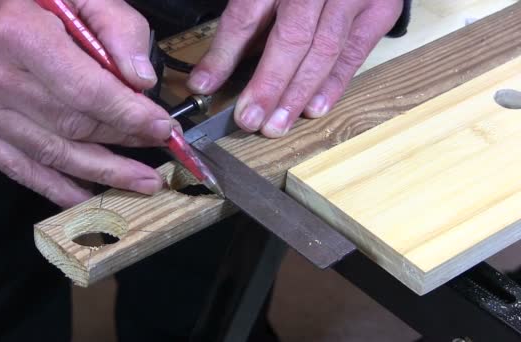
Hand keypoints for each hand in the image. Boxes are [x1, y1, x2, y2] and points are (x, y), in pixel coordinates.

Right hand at [0, 0, 169, 207]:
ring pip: (53, 153)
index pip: (86, 91)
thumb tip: (142, 81)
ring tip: (140, 183)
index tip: (162, 128)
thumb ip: (117, 28)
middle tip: (159, 148)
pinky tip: (88, 197)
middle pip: (72, 125)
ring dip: (102, 172)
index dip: (129, 115)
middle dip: (123, 140)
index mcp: (17, 34)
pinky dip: (56, 188)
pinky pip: (19, 168)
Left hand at [188, 0, 402, 137]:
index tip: (205, 86)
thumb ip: (241, 30)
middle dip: (269, 84)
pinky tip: (314, 108)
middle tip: (251, 121)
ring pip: (324, 51)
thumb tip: (207, 80)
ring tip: (277, 125)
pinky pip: (354, 54)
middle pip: (291, 38)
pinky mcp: (379, 11)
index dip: (225, 54)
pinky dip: (333, 85)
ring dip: (298, 93)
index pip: (246, 16)